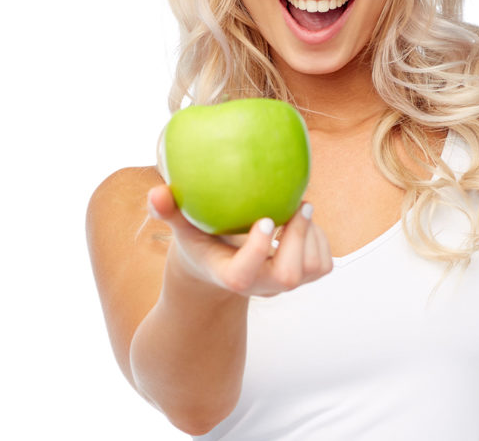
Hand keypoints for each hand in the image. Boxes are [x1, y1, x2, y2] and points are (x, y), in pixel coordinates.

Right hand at [147, 185, 332, 296]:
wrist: (221, 269)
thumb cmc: (201, 242)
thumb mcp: (182, 229)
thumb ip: (168, 212)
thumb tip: (155, 193)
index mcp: (229, 275)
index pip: (243, 275)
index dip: (257, 250)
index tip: (265, 219)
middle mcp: (259, 286)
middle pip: (287, 275)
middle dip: (297, 239)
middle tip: (298, 205)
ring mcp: (282, 284)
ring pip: (311, 269)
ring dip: (312, 236)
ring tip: (300, 208)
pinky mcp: (302, 278)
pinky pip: (323, 264)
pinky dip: (320, 240)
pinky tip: (302, 220)